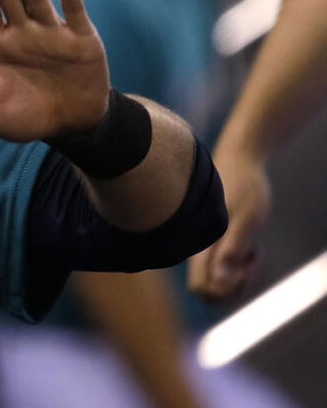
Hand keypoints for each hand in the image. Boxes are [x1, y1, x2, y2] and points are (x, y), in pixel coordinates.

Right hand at [187, 144, 269, 299]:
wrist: (238, 159)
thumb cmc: (243, 186)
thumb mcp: (246, 218)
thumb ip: (233, 249)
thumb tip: (221, 280)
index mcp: (200, 245)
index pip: (201, 288)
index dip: (225, 289)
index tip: (244, 267)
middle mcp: (196, 248)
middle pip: (208, 289)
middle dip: (234, 284)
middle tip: (251, 259)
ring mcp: (203, 244)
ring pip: (216, 278)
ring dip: (237, 274)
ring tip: (251, 249)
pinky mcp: (210, 239)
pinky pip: (220, 265)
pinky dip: (237, 263)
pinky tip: (248, 244)